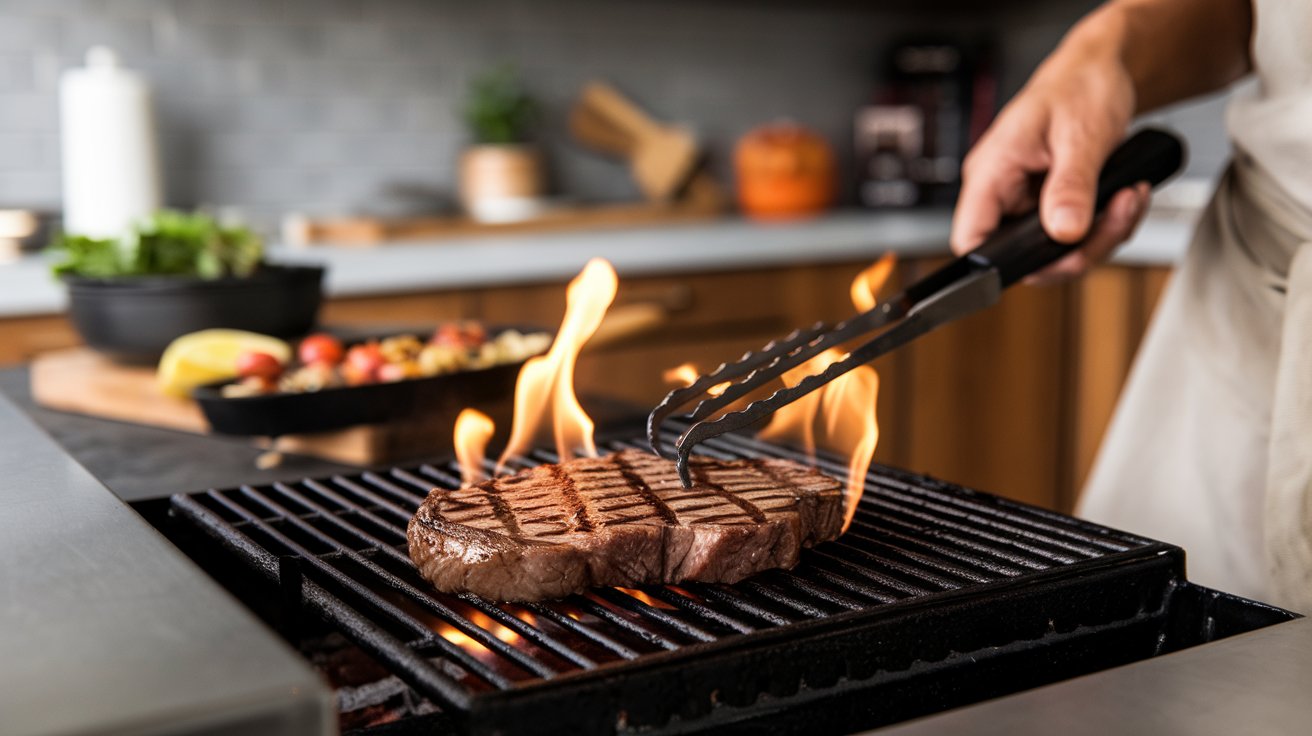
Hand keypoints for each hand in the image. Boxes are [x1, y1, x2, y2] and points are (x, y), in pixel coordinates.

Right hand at [951, 31, 1151, 284]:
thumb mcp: (1079, 134)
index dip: (998, 262)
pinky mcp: (1052, 204)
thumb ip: (1071, 186)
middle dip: (1077, 249)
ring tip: (1128, 198)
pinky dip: (1108, 224)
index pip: (971, 238)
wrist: (1100, 71)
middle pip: (1023, 254)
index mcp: (991, 172)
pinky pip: (1075, 235)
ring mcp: (1028, 201)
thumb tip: (1063, 232)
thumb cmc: (1079, 86)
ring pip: (1056, 251)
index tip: (1049, 259)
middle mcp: (1003, 192)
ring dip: (1102, 235)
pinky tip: (1126, 196)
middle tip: (1115, 218)